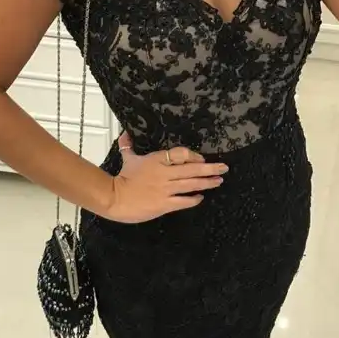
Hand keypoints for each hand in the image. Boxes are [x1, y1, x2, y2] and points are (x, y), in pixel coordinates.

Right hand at [104, 134, 227, 223]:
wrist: (114, 198)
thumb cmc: (122, 178)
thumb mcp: (128, 159)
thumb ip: (129, 146)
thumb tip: (125, 133)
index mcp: (156, 160)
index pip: (180, 154)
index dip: (193, 156)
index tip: (202, 158)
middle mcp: (164, 173)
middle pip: (191, 169)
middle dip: (210, 169)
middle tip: (224, 167)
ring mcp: (165, 189)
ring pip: (190, 184)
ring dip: (207, 182)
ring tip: (219, 180)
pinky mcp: (164, 204)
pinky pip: (183, 201)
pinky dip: (193, 199)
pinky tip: (201, 197)